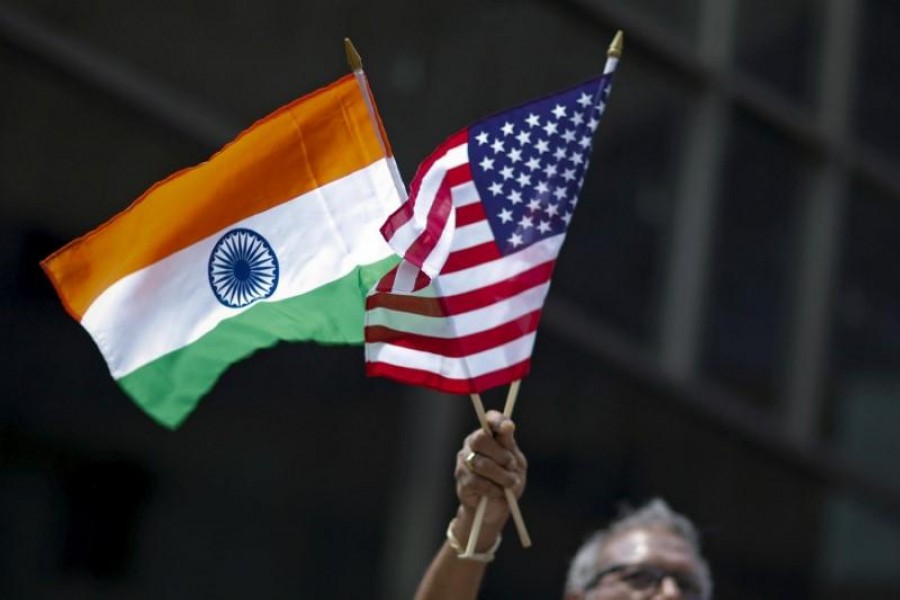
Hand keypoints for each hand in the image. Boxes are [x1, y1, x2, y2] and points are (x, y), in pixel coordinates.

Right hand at [452, 410, 526, 548]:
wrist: (497, 508)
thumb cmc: (508, 481)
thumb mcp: (516, 463)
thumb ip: (509, 446)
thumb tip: (508, 427)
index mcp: (488, 435)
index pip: (489, 420)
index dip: (497, 421)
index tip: (508, 428)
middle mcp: (472, 444)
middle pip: (480, 439)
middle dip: (500, 454)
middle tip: (511, 465)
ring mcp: (464, 461)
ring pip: (480, 463)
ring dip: (500, 475)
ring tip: (510, 483)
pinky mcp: (461, 479)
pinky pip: (477, 481)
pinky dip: (492, 488)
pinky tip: (498, 492)